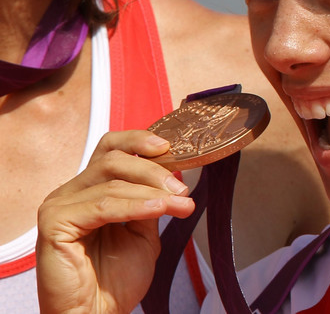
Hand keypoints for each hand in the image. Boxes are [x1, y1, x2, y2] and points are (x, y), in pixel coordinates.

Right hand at [37, 130, 195, 313]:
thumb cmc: (115, 280)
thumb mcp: (142, 232)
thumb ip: (152, 202)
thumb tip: (177, 178)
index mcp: (89, 190)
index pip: (110, 149)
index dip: (139, 142)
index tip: (171, 147)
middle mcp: (71, 193)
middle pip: (113, 159)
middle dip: (154, 170)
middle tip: (182, 187)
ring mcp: (59, 205)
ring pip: (111, 181)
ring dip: (152, 190)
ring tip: (179, 202)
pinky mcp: (54, 222)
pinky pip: (102, 205)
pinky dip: (135, 205)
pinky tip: (159, 208)